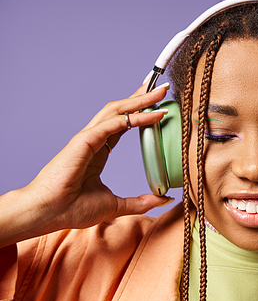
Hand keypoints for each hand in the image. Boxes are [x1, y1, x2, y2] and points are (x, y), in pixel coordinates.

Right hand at [2, 83, 172, 246]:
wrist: (49, 213)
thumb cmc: (73, 209)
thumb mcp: (117, 205)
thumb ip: (143, 201)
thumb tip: (165, 198)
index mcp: (98, 151)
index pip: (123, 124)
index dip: (141, 113)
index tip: (158, 105)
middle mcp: (94, 139)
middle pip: (121, 111)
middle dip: (142, 97)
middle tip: (162, 88)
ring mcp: (88, 138)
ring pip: (118, 111)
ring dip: (140, 99)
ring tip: (159, 91)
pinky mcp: (85, 140)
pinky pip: (115, 123)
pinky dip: (136, 117)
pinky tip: (154, 114)